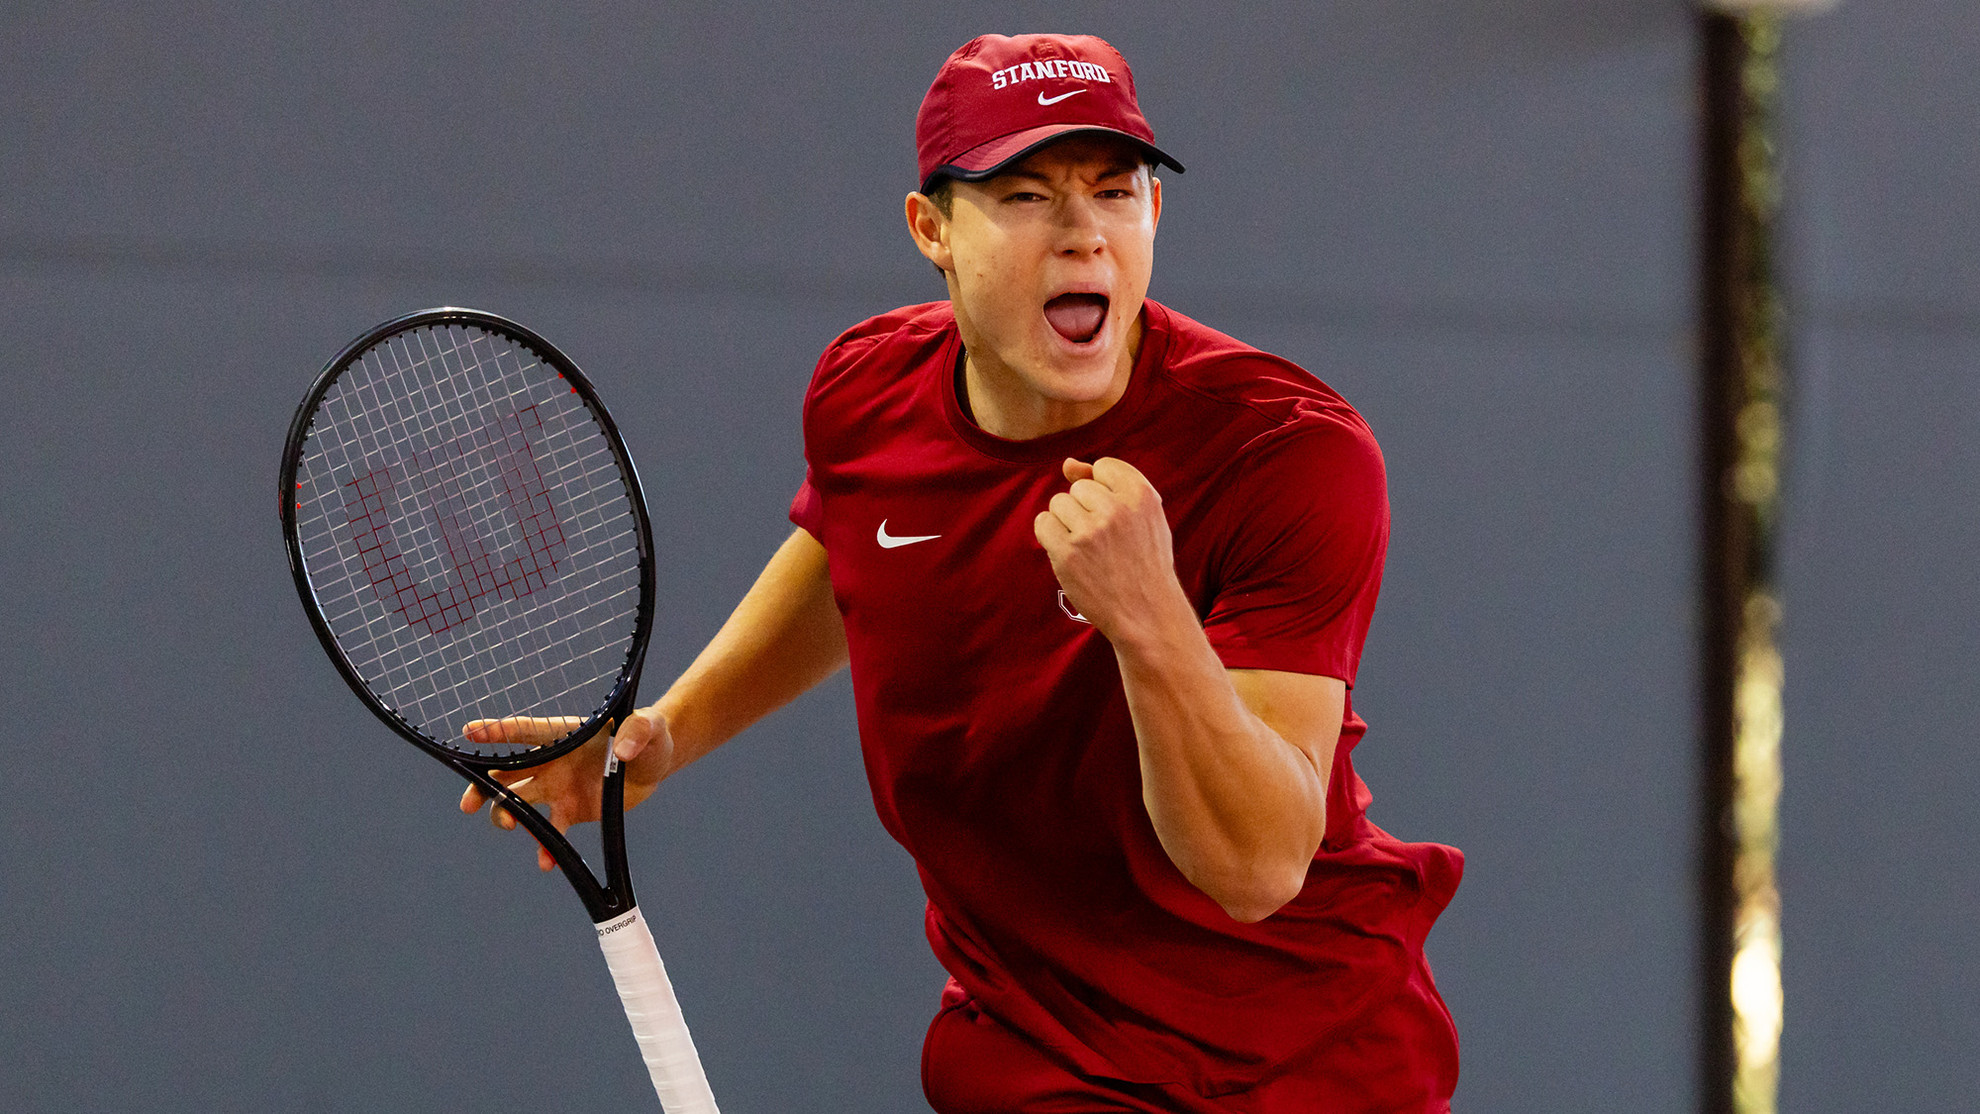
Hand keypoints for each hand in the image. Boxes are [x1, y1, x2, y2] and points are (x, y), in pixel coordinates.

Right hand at [456, 708, 674, 871]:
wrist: (654, 765)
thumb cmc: (648, 735)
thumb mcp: (648, 727)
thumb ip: (637, 732)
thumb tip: (622, 750)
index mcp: (563, 734)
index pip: (525, 731)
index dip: (498, 731)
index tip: (470, 732)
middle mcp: (551, 761)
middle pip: (506, 773)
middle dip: (483, 787)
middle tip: (468, 804)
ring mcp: (556, 787)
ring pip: (518, 803)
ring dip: (506, 816)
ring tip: (508, 826)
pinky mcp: (569, 811)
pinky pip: (551, 833)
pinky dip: (546, 848)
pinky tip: (547, 862)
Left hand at [1033, 457, 1189, 643]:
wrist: (1146, 613)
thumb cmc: (1143, 561)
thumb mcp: (1144, 516)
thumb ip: (1109, 484)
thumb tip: (1067, 463)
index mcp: (1141, 494)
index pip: (1103, 467)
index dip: (1104, 493)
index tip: (1115, 519)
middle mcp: (1116, 509)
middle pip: (1077, 488)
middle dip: (1085, 510)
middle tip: (1105, 541)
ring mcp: (1090, 531)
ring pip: (1058, 504)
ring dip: (1066, 524)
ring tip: (1089, 549)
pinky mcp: (1068, 552)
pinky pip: (1043, 523)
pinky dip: (1051, 537)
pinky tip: (1070, 554)